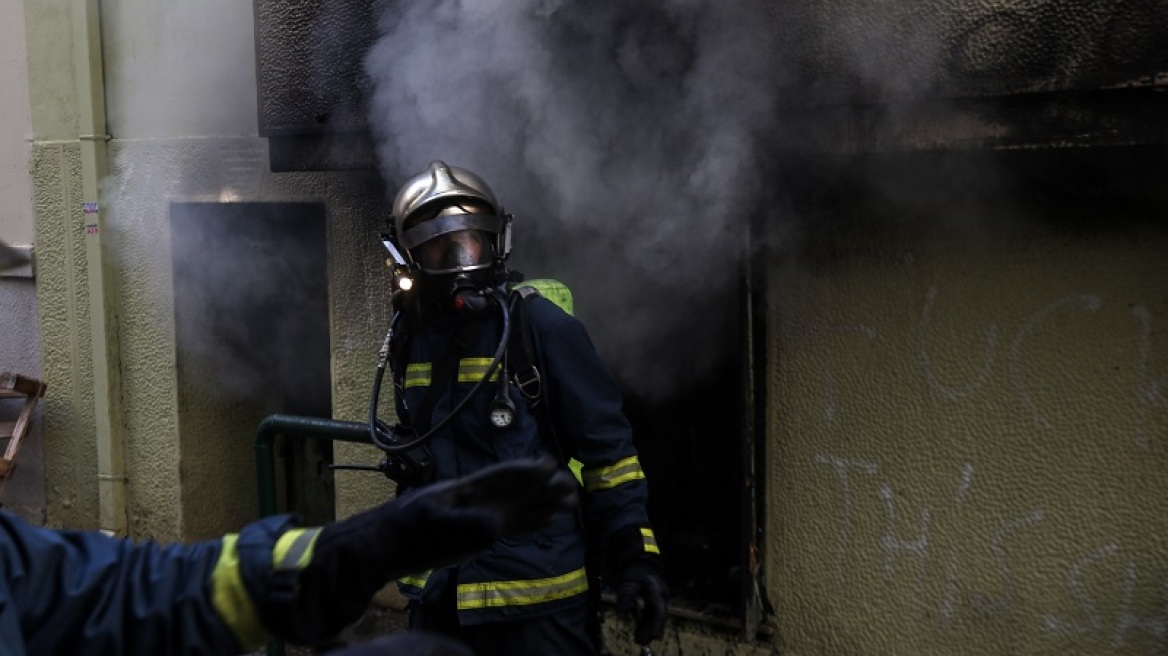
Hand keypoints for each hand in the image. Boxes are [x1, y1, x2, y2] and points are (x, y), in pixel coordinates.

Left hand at [374, 455, 579, 570]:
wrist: (390, 546)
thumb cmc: (406, 532)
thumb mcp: (432, 525)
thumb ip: (464, 524)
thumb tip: (497, 527)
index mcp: (465, 490)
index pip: (500, 477)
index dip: (524, 471)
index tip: (548, 464)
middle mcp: (478, 500)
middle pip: (516, 490)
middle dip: (542, 487)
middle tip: (570, 484)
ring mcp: (480, 517)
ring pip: (519, 508)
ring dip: (543, 504)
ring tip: (570, 501)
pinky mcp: (481, 535)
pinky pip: (513, 526)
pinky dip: (532, 523)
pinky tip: (549, 520)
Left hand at [615, 561, 668, 644]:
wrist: (639, 562)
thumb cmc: (634, 572)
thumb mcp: (628, 583)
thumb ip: (625, 598)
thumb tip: (621, 615)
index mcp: (657, 591)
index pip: (659, 611)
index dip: (656, 625)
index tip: (652, 636)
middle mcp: (661, 595)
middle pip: (658, 616)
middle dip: (651, 630)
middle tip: (642, 642)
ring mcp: (658, 598)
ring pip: (655, 616)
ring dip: (648, 627)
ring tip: (639, 639)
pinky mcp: (654, 599)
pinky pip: (651, 613)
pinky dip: (646, 622)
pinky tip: (639, 630)